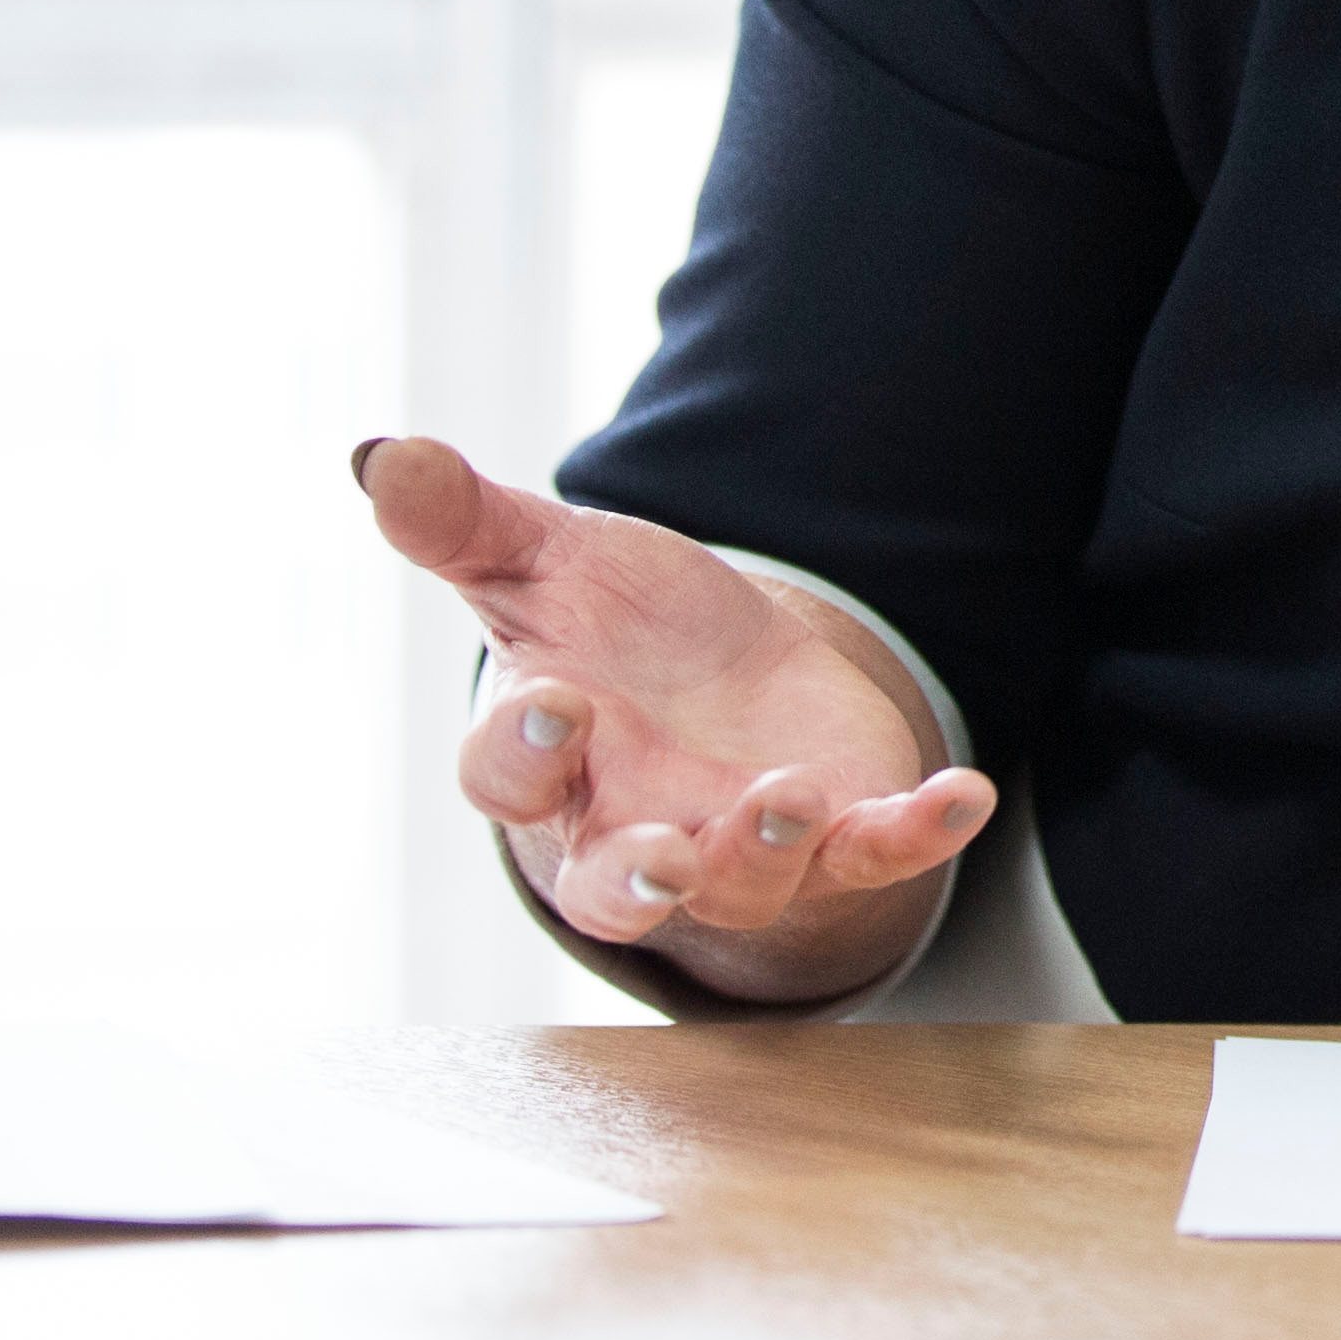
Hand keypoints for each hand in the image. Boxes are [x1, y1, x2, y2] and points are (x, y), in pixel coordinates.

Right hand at [355, 437, 995, 1006]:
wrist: (732, 673)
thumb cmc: (619, 631)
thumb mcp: (548, 566)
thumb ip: (464, 525)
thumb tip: (377, 452)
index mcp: (552, 764)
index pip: (511, 782)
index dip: (526, 750)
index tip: (556, 700)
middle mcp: (634, 826)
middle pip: (617, 886)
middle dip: (640, 879)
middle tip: (665, 857)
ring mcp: (740, 844)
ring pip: (746, 883)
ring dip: (768, 850)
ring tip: (791, 797)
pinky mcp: (840, 836)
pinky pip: (878, 852)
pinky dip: (919, 833)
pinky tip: (964, 795)